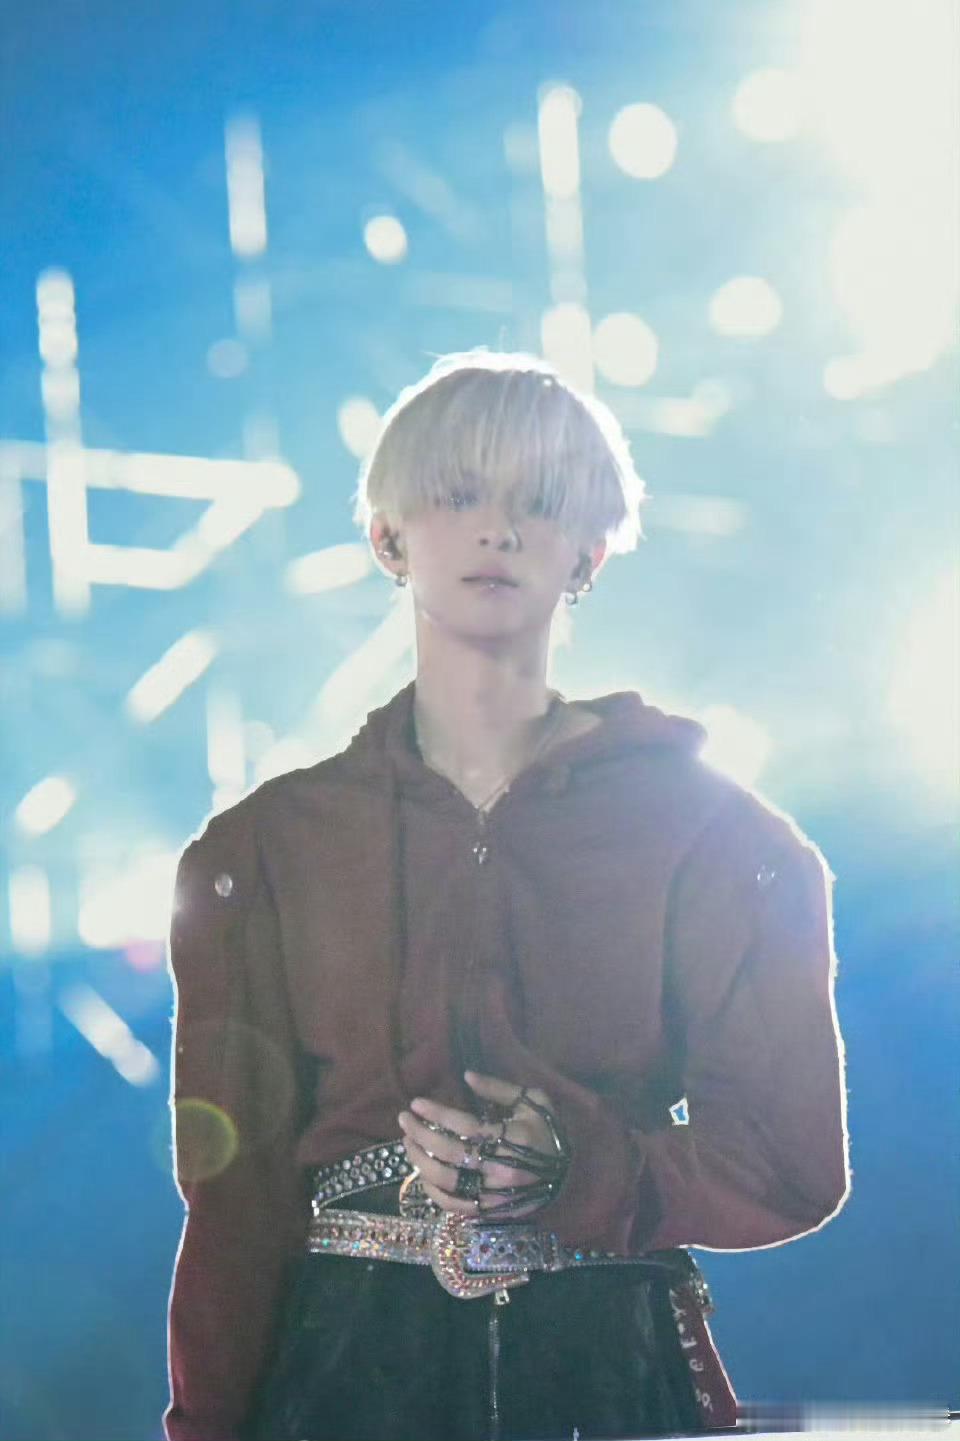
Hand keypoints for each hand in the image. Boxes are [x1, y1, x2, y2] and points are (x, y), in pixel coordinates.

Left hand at [398, 1070, 566, 1218]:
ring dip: (420, 1162)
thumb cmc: (549, 1132)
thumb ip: (500, 1089)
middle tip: (404, 1120)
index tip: (416, 1103)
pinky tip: (422, 1173)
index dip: (437, 1114)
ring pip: (447, 1182)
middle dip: (420, 1135)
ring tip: (408, 1143)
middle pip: (450, 1154)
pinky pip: (454, 1205)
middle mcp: (503, 1169)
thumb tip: (467, 1076)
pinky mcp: (491, 1211)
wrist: (571, 1175)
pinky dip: (433, 1191)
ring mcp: (496, 1194)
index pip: (465, 1126)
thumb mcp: (534, 1101)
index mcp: (515, 1139)